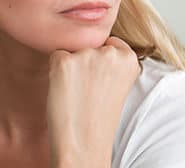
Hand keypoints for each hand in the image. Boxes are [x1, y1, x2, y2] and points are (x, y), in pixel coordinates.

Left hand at [46, 36, 141, 167]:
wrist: (85, 144)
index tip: (102, 85)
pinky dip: (56, 73)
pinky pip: (55, 57)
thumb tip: (96, 39)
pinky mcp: (64, 62)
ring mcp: (86, 56)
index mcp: (129, 58)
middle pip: (88, 45)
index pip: (108, 43)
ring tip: (78, 95)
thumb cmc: (99, 117)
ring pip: (71, 50)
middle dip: (85, 64)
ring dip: (70, 68)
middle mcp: (110, 52)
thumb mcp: (118, 83)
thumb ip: (113, 61)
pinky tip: (66, 92)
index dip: (100, 65)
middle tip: (89, 93)